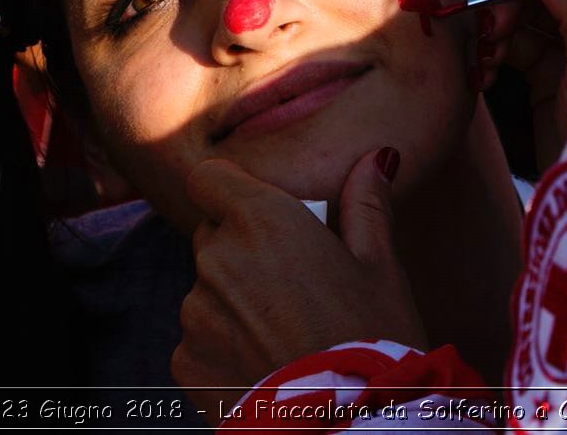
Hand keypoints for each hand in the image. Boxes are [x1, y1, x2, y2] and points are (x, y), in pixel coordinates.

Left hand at [173, 151, 425, 426]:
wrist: (344, 424)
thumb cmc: (371, 339)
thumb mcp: (381, 268)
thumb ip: (367, 205)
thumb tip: (377, 159)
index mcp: (263, 221)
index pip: (209, 177)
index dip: (230, 190)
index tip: (261, 212)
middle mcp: (217, 258)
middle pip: (212, 235)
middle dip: (242, 249)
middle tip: (293, 284)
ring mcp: (195, 312)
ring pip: (206, 290)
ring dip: (233, 301)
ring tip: (283, 334)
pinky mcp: (184, 362)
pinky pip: (198, 339)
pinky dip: (222, 347)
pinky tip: (264, 363)